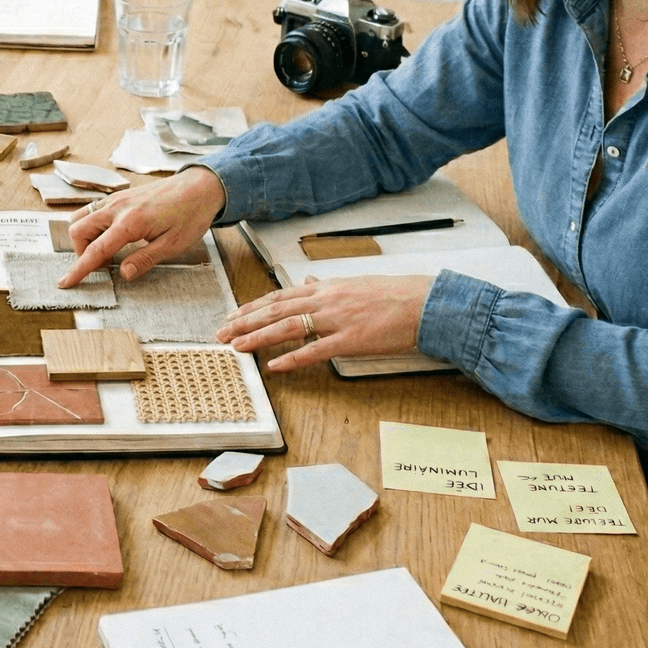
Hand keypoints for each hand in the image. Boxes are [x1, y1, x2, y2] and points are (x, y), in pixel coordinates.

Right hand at [59, 167, 225, 286]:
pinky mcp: (120, 195)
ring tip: (105, 249)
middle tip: (103, 265)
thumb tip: (123, 274)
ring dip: (85, 236)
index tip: (65, 283)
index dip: (79, 269)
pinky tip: (111, 234)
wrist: (200, 186)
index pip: (96, 251)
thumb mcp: (173, 244)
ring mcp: (116, 199)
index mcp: (130, 223)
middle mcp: (117, 208)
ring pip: (82, 217)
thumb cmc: (190, 215)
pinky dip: (92, 224)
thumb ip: (144, 259)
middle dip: (81, 252)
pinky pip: (93, 209)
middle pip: (78, 230)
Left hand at [217, 274, 435, 372]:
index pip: (279, 296)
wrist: (425, 303)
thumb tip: (310, 282)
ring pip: (288, 327)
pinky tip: (275, 365)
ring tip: (237, 346)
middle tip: (222, 333)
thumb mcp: (355, 284)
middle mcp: (326, 300)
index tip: (233, 315)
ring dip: (259, 337)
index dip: (253, 306)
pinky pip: (316, 350)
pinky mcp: (351, 340)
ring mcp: (337, 319)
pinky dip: (293, 359)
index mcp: (326, 288)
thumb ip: (328, 286)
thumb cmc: (394, 295)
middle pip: (276, 310)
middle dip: (245, 322)